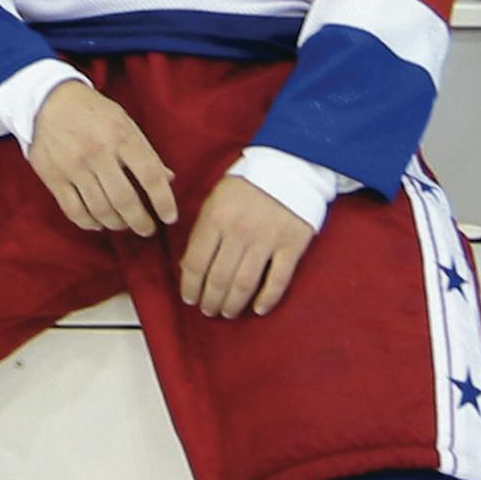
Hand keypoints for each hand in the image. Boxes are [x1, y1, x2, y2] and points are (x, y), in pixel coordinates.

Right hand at [24, 81, 178, 235]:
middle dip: (141, 222)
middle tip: (147, 229)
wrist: (49, 101)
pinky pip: (74, 211)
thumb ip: (145, 152)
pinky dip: (89, 223)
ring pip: (100, 209)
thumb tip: (168, 179)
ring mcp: (73, 165)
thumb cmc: (94, 113)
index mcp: (121, 135)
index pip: (150, 175)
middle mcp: (98, 152)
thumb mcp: (124, 123)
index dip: (164, 201)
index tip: (169, 217)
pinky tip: (98, 223)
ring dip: (117, 224)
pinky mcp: (53, 176)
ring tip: (123, 224)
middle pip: (125, 199)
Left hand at [179, 175, 315, 317]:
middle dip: (210, 300)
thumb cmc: (247, 184)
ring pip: (244, 284)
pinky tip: (258, 309)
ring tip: (227, 312)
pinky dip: (267, 299)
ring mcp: (266, 240)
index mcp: (216, 218)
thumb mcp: (216, 198)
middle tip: (208, 310)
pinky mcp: (291, 245)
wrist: (290, 166)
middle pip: (218, 278)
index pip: (195, 262)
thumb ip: (203, 229)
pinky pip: (277, 280)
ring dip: (233, 304)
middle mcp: (239, 232)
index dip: (189, 285)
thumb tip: (189, 265)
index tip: (189, 298)